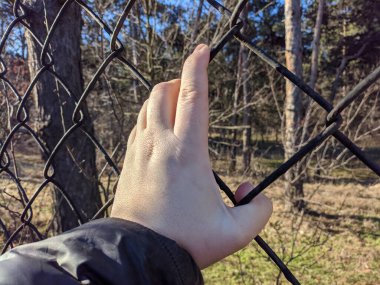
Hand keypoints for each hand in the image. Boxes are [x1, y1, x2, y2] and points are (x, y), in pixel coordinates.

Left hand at [111, 44, 271, 268]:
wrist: (139, 254)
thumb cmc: (186, 241)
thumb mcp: (235, 232)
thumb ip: (258, 212)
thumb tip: (258, 194)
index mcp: (187, 152)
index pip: (192, 96)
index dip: (197, 68)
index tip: (202, 50)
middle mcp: (160, 144)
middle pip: (163, 92)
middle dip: (178, 81)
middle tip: (191, 86)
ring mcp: (140, 151)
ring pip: (147, 106)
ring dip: (162, 97)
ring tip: (177, 104)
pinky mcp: (129, 161)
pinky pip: (138, 126)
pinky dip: (149, 117)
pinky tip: (159, 128)